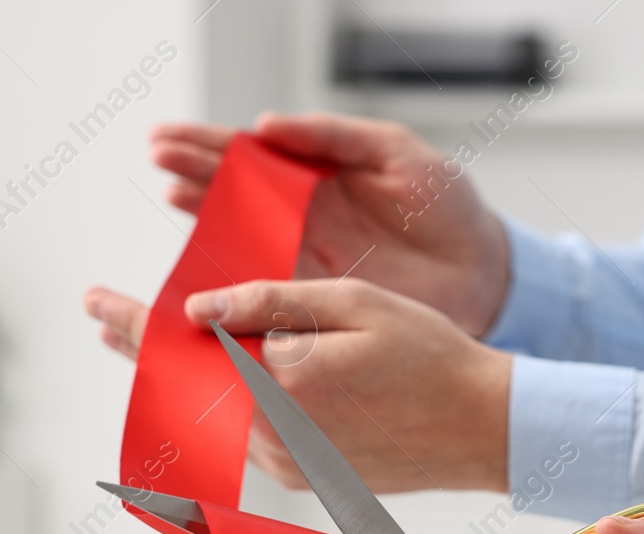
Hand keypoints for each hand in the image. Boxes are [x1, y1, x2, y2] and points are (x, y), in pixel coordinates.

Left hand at [83, 278, 512, 492]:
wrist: (486, 429)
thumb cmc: (432, 357)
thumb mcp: (353, 304)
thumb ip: (271, 302)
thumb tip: (196, 310)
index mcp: (281, 384)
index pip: (185, 351)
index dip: (134, 324)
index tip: (97, 302)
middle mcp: (274, 435)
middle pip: (187, 389)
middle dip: (144, 350)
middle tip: (106, 318)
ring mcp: (288, 462)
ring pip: (216, 415)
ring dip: (186, 377)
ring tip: (154, 341)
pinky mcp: (305, 475)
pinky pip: (250, 434)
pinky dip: (227, 403)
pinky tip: (224, 376)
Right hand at [150, 113, 509, 335]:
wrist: (486, 273)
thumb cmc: (448, 206)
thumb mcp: (397, 154)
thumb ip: (334, 136)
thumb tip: (268, 124)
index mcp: (319, 176)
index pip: (252, 154)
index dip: (210, 146)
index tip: (169, 139)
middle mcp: (304, 216)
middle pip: (235, 193)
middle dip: (195, 174)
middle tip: (158, 162)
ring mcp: (308, 258)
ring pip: (242, 239)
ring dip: (205, 223)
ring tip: (173, 197)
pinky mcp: (319, 299)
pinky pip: (267, 290)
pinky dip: (234, 283)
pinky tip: (205, 270)